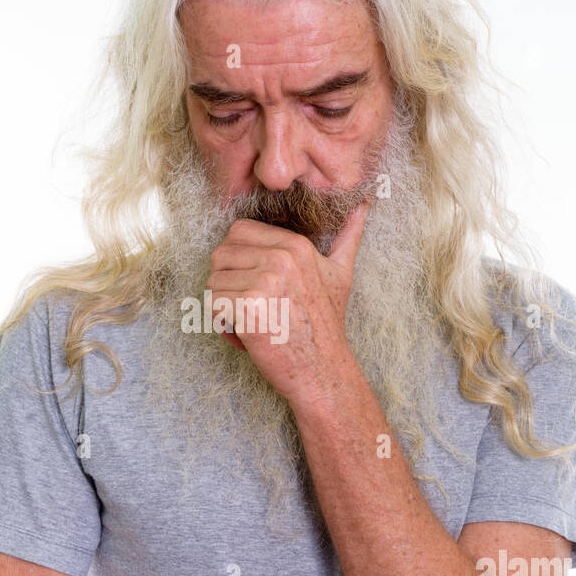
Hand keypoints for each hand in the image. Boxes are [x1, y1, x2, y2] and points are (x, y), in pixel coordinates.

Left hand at [205, 202, 369, 406]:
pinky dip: (222, 325)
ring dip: (224, 306)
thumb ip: (348, 236)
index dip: (238, 258)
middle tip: (250, 307)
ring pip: (213, 281)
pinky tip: (246, 337)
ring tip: (251, 324)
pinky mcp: (248, 307)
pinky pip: (212, 304)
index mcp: (295, 245)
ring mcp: (264, 281)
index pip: (239, 231)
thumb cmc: (326, 326)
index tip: (253, 283)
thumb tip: (364, 203)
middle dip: (227, 281)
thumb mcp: (341, 274)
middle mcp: (280, 258)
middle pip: (221, 254)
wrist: (322, 371)